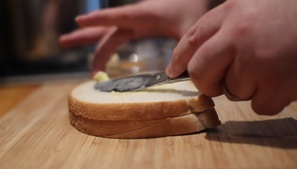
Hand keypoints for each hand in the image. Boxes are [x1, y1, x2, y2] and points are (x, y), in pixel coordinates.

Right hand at [59, 0, 208, 75]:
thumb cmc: (195, 9)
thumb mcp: (190, 31)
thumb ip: (182, 52)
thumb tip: (171, 76)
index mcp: (146, 15)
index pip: (118, 17)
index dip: (99, 19)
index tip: (79, 21)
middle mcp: (137, 17)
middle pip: (106, 27)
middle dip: (84, 34)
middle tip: (63, 41)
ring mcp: (138, 22)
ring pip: (110, 33)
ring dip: (92, 42)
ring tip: (71, 46)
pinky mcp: (142, 26)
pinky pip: (120, 36)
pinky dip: (108, 45)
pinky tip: (102, 52)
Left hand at [167, 0, 296, 114]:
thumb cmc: (292, 11)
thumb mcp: (253, 6)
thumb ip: (225, 27)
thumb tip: (197, 55)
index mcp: (231, 12)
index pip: (191, 39)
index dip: (179, 58)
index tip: (173, 71)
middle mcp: (238, 35)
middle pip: (200, 72)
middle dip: (207, 82)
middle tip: (219, 83)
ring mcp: (258, 60)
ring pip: (232, 90)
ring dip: (248, 85)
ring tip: (273, 65)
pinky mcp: (278, 83)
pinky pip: (258, 105)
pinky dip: (269, 98)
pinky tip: (285, 78)